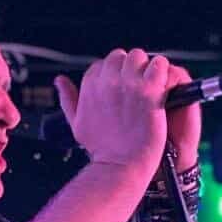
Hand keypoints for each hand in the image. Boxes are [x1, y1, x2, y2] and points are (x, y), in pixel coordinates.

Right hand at [54, 48, 175, 179]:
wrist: (121, 165)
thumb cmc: (101, 148)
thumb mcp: (76, 123)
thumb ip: (68, 98)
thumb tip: (59, 81)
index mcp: (90, 85)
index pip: (103, 65)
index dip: (114, 76)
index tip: (122, 92)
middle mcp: (107, 81)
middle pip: (121, 57)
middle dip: (129, 69)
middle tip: (137, 89)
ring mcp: (128, 84)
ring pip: (140, 57)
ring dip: (146, 69)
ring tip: (150, 88)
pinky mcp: (149, 90)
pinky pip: (159, 65)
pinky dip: (162, 72)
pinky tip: (162, 87)